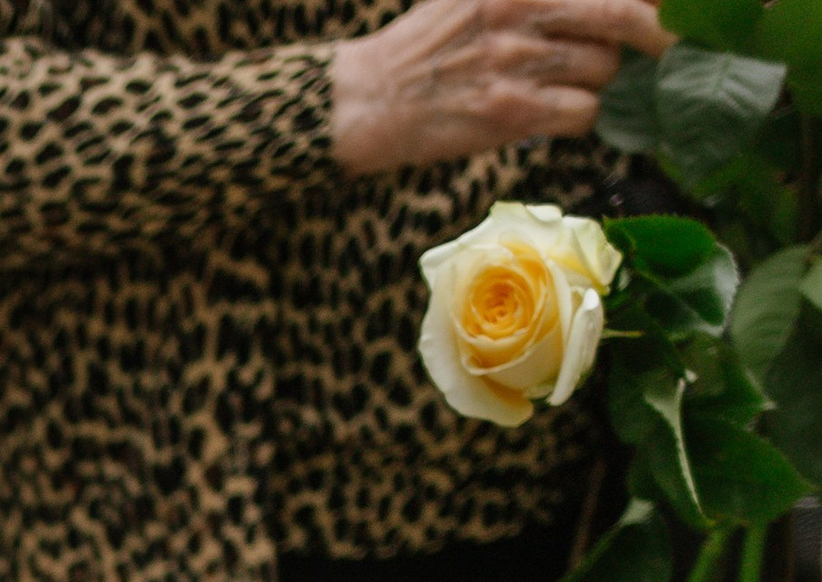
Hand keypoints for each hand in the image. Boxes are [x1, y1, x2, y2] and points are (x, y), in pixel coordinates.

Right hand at [331, 0, 669, 172]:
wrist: (367, 99)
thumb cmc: (425, 45)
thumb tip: (605, 3)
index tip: (668, 7)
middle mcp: (526, 9)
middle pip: (624, 15)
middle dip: (657, 32)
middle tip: (668, 44)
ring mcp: (520, 61)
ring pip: (603, 69)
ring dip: (597, 81)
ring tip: (566, 84)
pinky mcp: (511, 111)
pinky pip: (580, 113)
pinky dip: (578, 116)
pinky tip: (555, 113)